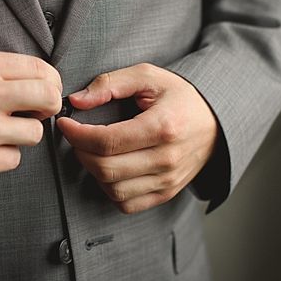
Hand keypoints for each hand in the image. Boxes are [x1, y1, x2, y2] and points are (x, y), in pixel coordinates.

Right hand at [0, 50, 62, 184]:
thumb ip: (3, 71)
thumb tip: (46, 80)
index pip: (42, 70)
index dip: (50, 83)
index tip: (42, 91)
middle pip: (49, 98)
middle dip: (47, 107)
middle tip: (34, 112)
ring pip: (35, 133)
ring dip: (22, 135)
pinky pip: (15, 158)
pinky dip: (3, 156)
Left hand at [57, 63, 217, 213]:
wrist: (215, 122)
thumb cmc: (180, 97)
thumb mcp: (148, 76)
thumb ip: (110, 84)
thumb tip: (77, 101)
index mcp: (163, 127)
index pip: (107, 141)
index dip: (77, 134)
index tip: (65, 124)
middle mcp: (166, 159)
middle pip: (105, 168)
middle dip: (80, 152)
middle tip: (76, 137)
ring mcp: (168, 180)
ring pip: (113, 189)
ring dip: (93, 172)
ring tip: (94, 151)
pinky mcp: (166, 193)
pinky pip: (127, 204)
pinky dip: (110, 190)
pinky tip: (110, 169)